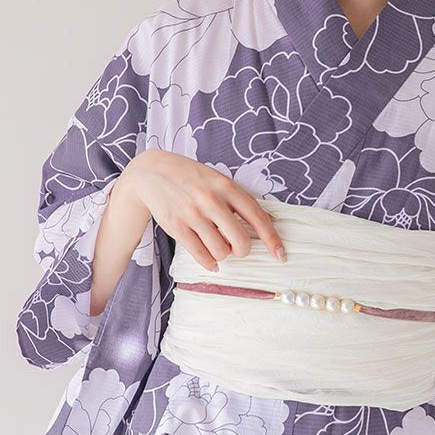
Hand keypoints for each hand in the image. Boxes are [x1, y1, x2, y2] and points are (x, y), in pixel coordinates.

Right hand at [123, 150, 285, 270]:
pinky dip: (210, 263)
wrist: (153, 172)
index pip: (257, 217)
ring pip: (221, 251)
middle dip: (243, 249)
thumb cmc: (193, 177)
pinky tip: (211, 260)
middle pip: (240, 241)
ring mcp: (192, 215)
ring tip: (218, 244)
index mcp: (227, 186)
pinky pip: (201, 256)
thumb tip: (269, 221)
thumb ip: (241, 199)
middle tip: (237, 246)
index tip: (280, 254)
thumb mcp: (219, 180)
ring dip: (223, 254)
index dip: (272, 239)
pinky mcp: (176, 227)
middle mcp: (211, 200)